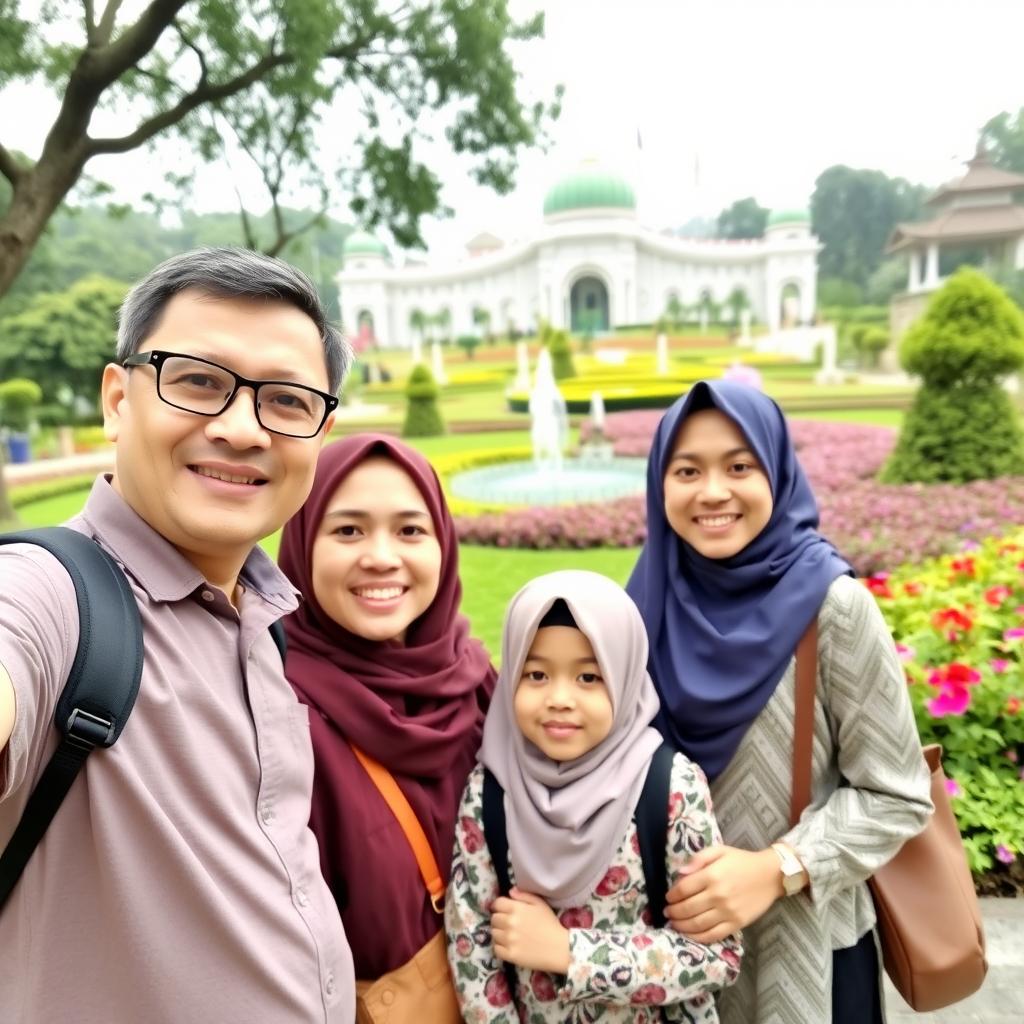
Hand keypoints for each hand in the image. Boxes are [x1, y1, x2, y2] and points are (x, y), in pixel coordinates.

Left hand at [491, 887, 569, 973]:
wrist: (559, 948)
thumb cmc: (550, 924)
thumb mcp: (540, 904)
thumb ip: (524, 895)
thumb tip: (510, 891)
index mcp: (516, 909)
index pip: (497, 903)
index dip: (499, 905)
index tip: (504, 910)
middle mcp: (509, 923)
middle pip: (494, 919)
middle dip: (499, 919)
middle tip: (508, 923)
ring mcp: (509, 940)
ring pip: (493, 933)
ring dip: (499, 933)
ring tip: (509, 935)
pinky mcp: (510, 955)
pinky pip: (496, 949)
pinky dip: (500, 947)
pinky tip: (508, 945)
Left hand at [664, 845, 784, 942]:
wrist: (770, 875)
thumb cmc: (742, 861)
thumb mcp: (719, 850)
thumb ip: (698, 858)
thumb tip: (680, 872)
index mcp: (712, 875)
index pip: (684, 889)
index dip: (672, 895)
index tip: (668, 897)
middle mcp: (718, 895)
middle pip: (688, 908)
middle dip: (674, 912)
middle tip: (667, 912)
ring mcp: (728, 912)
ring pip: (698, 924)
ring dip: (682, 926)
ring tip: (674, 924)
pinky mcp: (737, 924)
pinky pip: (714, 935)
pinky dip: (699, 937)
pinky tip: (690, 935)